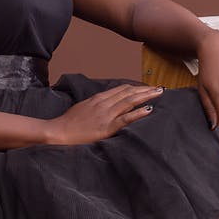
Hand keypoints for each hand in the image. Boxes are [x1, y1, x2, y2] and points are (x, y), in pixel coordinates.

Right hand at [45, 84, 162, 145]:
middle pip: (129, 93)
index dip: (136, 88)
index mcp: (98, 98)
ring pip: (130, 102)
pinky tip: (149, 109)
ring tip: (159, 93)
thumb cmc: (68, 122)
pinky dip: (139, 113)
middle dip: (145, 90)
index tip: (146, 87)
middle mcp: (104, 104)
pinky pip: (126, 118)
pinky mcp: (107, 127)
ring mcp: (106, 115)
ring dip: (146, 96)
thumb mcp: (83, 107)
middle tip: (159, 88)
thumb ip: (96, 104)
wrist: (58, 131)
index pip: (121, 89)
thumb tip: (105, 104)